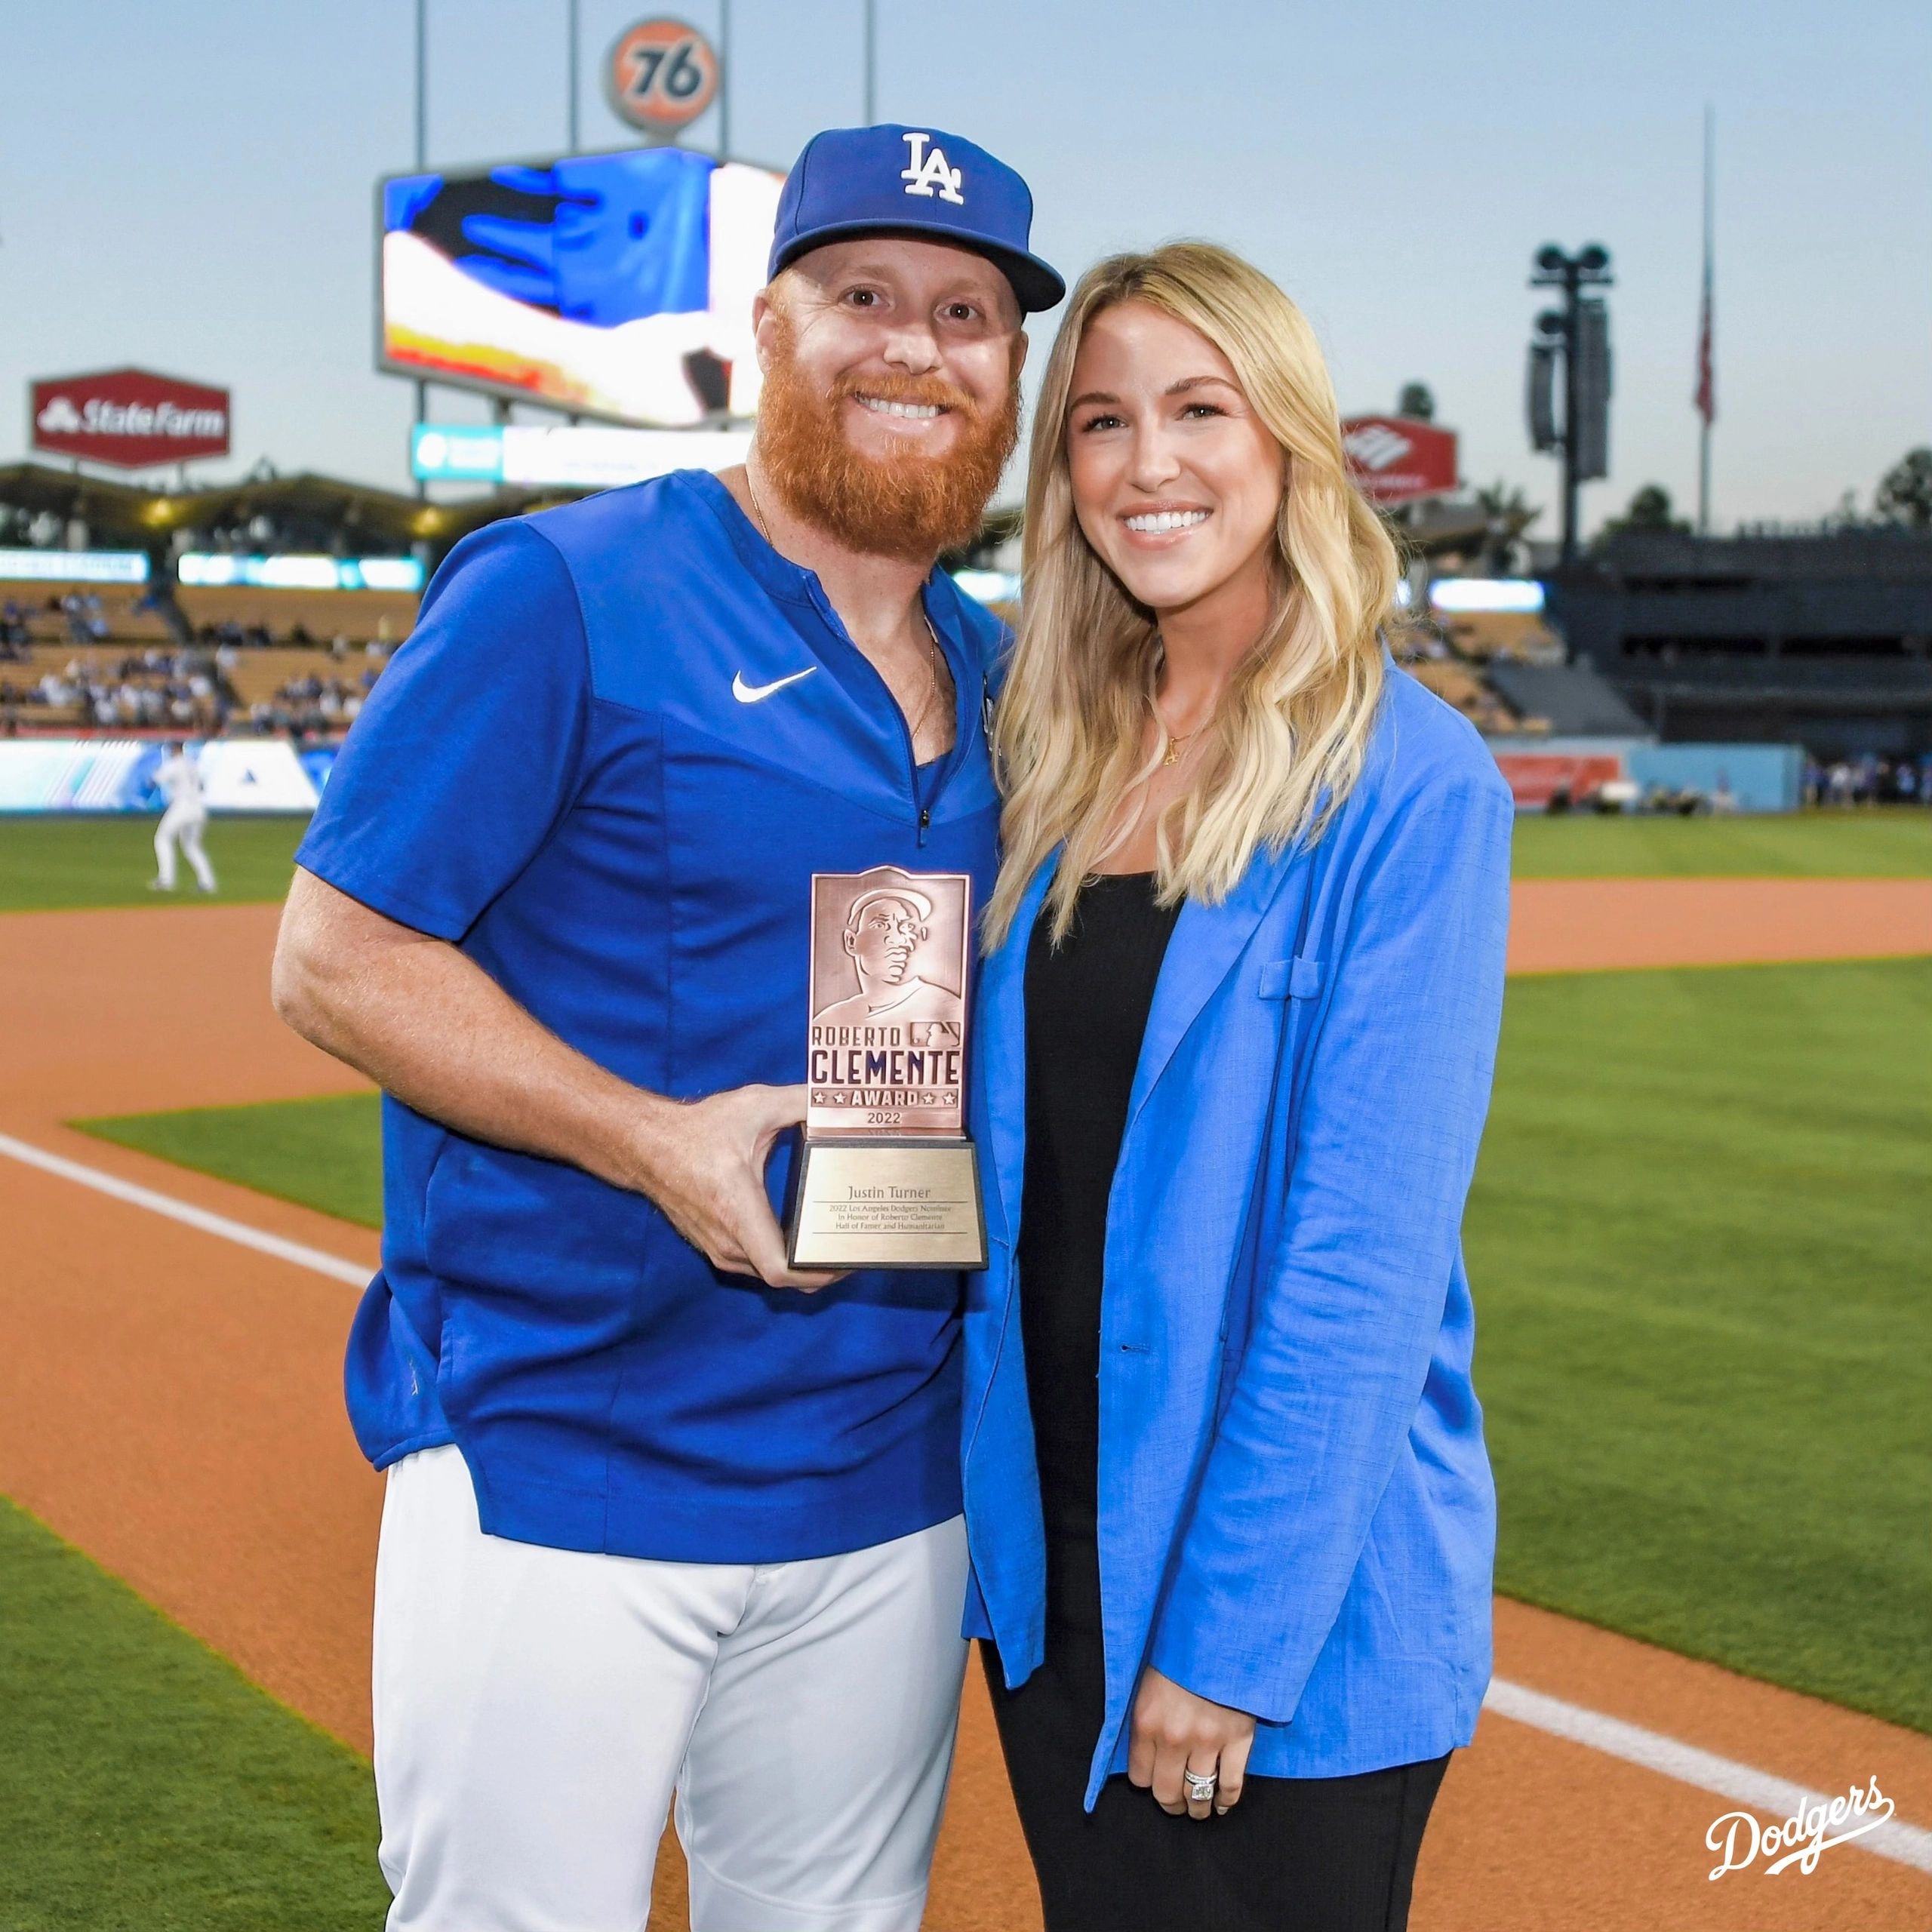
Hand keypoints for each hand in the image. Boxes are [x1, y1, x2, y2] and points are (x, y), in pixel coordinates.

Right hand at [629, 1082, 841, 1292]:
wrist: (646, 1146)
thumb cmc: (697, 1130)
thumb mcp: (753, 1106)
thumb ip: (799, 1102)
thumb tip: (838, 1101)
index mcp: (738, 1210)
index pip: (780, 1269)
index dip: (820, 1274)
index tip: (848, 1260)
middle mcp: (728, 1240)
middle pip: (783, 1278)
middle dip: (822, 1270)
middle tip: (855, 1248)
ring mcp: (719, 1248)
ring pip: (769, 1274)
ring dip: (802, 1268)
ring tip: (835, 1245)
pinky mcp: (715, 1247)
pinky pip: (756, 1266)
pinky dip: (782, 1261)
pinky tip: (804, 1241)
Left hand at [1127, 1666, 1255, 1818]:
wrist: (1221, 1634)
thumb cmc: (1180, 1655)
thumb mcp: (1147, 1681)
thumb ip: (1144, 1718)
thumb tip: (1142, 1752)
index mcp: (1146, 1722)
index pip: (1139, 1777)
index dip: (1147, 1780)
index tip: (1153, 1778)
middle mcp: (1174, 1738)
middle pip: (1167, 1792)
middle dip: (1170, 1804)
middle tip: (1175, 1804)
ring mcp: (1208, 1742)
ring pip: (1198, 1795)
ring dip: (1197, 1808)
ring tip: (1198, 1809)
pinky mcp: (1238, 1740)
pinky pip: (1230, 1785)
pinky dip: (1226, 1800)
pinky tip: (1222, 1804)